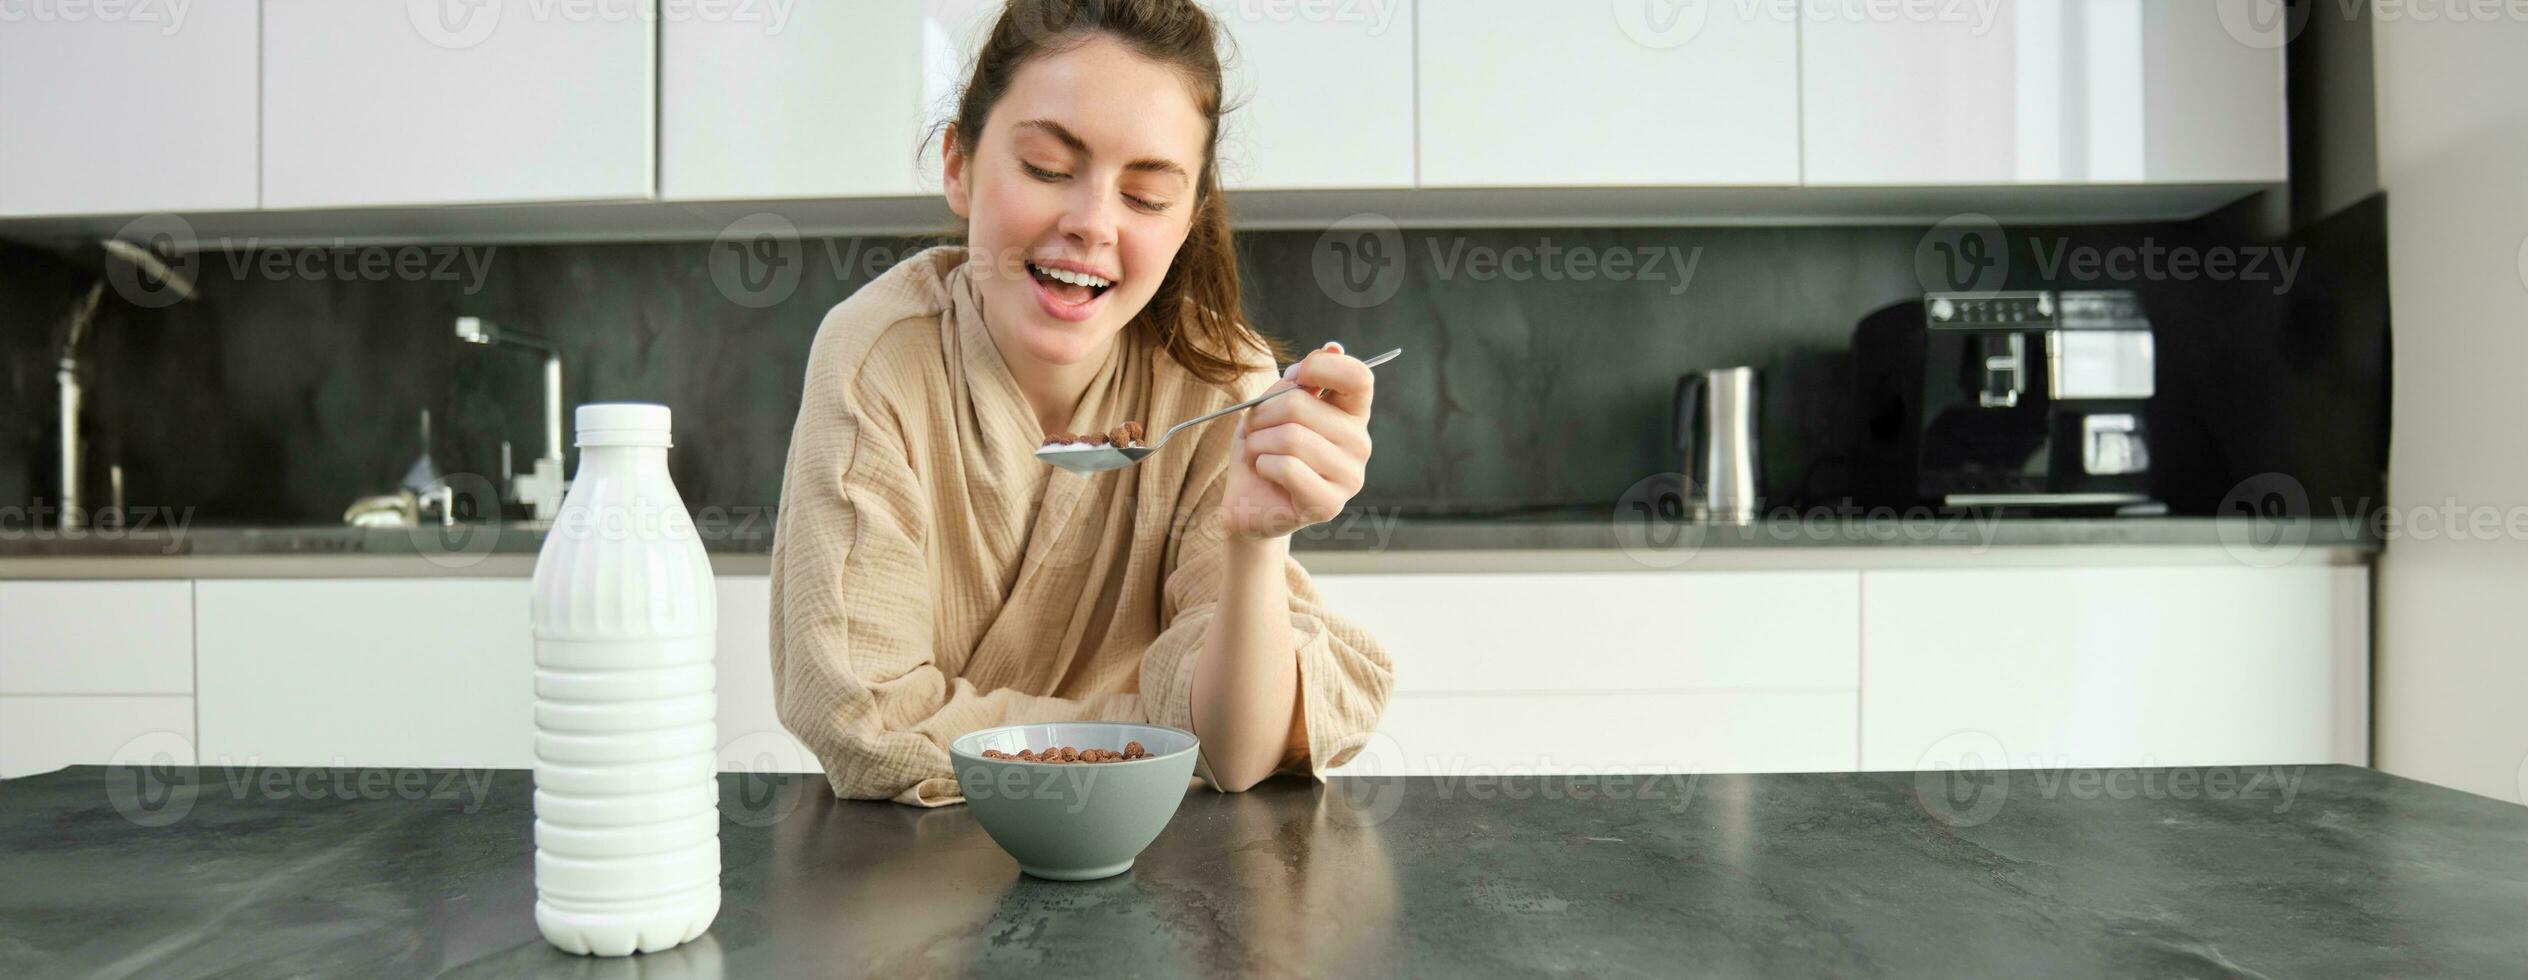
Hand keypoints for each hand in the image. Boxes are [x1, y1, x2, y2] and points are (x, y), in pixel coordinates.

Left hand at [1222, 342, 1374, 539]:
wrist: (1248, 501)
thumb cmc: (1264, 448)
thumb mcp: (1273, 405)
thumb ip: (1299, 380)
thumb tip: (1332, 347)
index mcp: (1352, 414)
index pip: (1358, 377)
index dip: (1321, 367)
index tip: (1295, 377)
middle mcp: (1360, 444)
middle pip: (1302, 405)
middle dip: (1262, 413)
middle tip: (1254, 428)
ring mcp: (1350, 476)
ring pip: (1290, 437)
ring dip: (1258, 442)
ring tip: (1258, 452)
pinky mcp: (1329, 504)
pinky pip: (1286, 467)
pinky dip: (1262, 465)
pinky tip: (1265, 474)